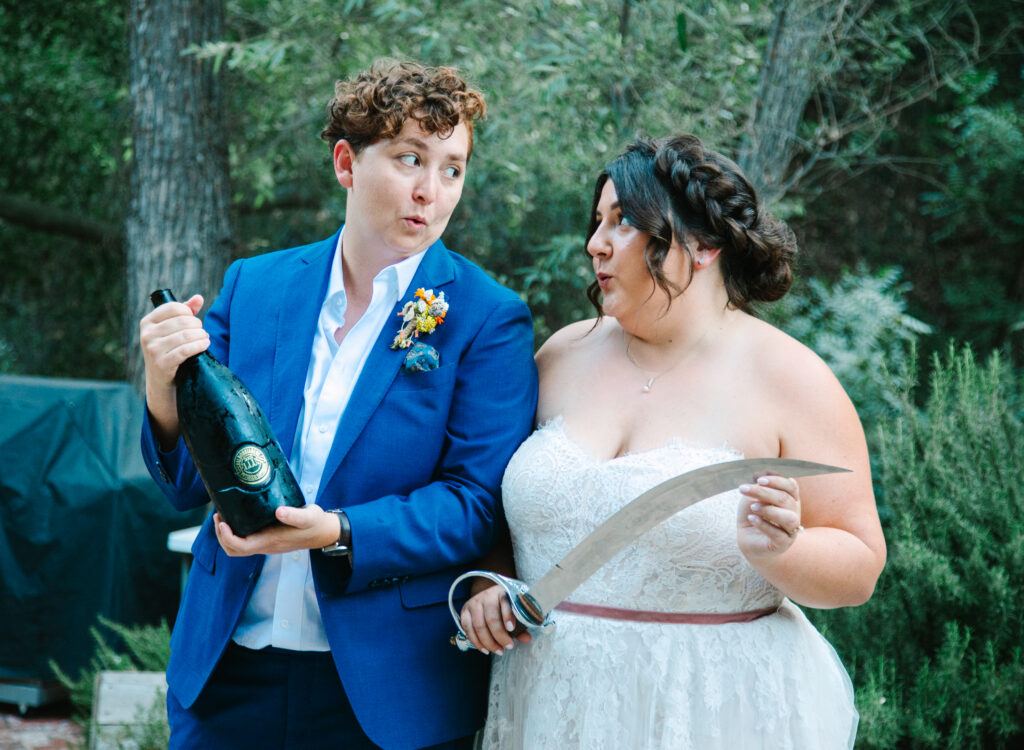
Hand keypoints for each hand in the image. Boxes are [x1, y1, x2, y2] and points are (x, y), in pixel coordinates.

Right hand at [140, 294, 208, 387]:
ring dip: (201, 336)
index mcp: (147, 322)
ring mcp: (153, 349)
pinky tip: (205, 345)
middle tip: (202, 332)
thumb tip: (199, 298)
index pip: (173, 307)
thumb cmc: (168, 350)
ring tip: (205, 338)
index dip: (188, 312)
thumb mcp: (172, 330)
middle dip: (197, 325)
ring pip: (186, 335)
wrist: (160, 381)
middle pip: (182, 321)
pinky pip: (186, 350)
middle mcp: (147, 334)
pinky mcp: (162, 363)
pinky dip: (199, 346)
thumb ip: (185, 312)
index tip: (194, 320)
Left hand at [214, 504, 338, 556]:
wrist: (323, 533)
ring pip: (237, 547)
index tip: (222, 521)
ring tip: (223, 516)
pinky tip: (236, 517)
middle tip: (218, 515)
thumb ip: (295, 514)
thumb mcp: (309, 516)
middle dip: (221, 535)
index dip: (227, 537)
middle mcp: (265, 545)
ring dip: (225, 535)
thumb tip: (279, 511)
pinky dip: (234, 532)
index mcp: (271, 541)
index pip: (241, 546)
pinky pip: (244, 541)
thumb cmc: (315, 524)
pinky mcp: (266, 539)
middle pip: (233, 550)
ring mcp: (265, 544)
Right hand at [459, 584, 531, 654]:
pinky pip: (468, 629)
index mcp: (502, 592)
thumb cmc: (504, 607)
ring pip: (479, 626)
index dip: (507, 616)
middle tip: (508, 647)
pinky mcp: (464, 611)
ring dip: (489, 642)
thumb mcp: (513, 611)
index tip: (512, 629)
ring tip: (499, 651)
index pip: (504, 603)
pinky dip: (476, 642)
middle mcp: (486, 596)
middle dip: (500, 636)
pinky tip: (485, 649)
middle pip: (491, 618)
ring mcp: (474, 603)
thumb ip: (520, 625)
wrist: (487, 596)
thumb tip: (527, 639)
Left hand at [737, 474, 803, 557]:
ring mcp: (791, 530)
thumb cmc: (752, 516)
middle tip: (743, 489)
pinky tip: (752, 518)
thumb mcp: (752, 499)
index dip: (776, 481)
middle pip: (785, 500)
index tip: (758, 480)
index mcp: (790, 499)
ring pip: (788, 518)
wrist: (748, 541)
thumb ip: (758, 490)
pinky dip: (764, 524)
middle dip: (763, 493)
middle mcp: (794, 513)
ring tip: (752, 508)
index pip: (791, 486)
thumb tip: (759, 481)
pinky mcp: (783, 544)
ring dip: (768, 510)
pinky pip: (778, 534)